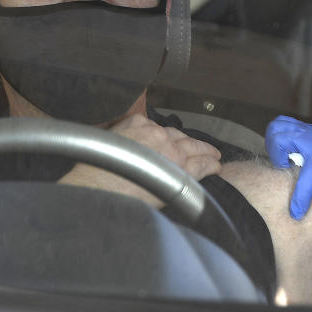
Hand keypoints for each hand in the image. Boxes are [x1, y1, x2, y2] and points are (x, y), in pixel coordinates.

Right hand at [61, 114, 221, 206]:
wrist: (99, 188)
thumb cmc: (95, 172)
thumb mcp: (105, 143)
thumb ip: (121, 137)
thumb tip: (126, 145)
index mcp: (138, 123)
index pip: (158, 128)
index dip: (166, 138)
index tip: (169, 143)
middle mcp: (157, 133)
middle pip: (179, 136)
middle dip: (189, 143)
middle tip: (199, 147)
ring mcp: (171, 150)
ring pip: (194, 148)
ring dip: (205, 151)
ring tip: (214, 155)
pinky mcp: (180, 168)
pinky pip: (201, 164)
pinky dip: (211, 165)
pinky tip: (216, 167)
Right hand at [265, 116, 311, 219]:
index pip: (308, 178)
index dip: (300, 197)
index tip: (296, 211)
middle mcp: (308, 141)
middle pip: (280, 143)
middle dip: (277, 159)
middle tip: (287, 169)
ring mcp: (301, 131)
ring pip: (275, 130)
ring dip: (273, 145)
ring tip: (281, 156)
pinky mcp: (296, 127)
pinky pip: (278, 124)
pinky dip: (275, 133)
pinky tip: (281, 145)